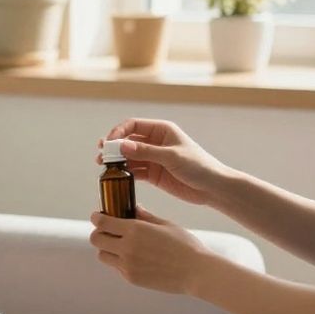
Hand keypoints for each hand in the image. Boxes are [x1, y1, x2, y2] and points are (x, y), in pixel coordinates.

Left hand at [89, 205, 208, 294]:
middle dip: (99, 233)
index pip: (102, 222)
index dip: (97, 217)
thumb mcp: (165, 224)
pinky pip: (117, 267)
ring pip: (103, 255)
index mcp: (135, 229)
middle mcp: (127, 247)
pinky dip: (120, 261)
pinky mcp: (132, 278)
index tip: (98, 216)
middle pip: (96, 239)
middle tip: (108, 231)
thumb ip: (144, 216)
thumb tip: (133, 207)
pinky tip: (135, 257)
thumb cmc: (184, 245)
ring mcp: (128, 265)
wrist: (196, 272)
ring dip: (107, 249)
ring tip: (120, 245)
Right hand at [96, 118, 229, 206]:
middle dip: (113, 147)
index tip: (108, 143)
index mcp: (161, 130)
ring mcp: (154, 158)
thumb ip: (146, 152)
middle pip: (128, 141)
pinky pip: (135, 170)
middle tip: (101, 155)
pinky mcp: (154, 174)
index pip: (133, 125)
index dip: (118, 132)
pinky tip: (116, 177)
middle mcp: (155, 142)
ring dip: (117, 161)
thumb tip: (122, 146)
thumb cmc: (199, 166)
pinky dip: (125, 173)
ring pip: (129, 156)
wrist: (213, 188)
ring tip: (104, 168)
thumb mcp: (172, 157)